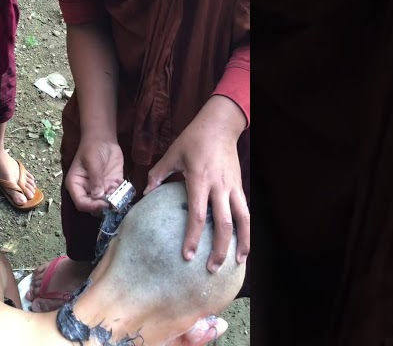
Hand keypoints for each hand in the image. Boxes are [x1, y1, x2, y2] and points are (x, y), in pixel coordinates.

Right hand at [65, 135, 125, 215]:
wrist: (104, 138)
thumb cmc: (93, 147)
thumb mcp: (93, 161)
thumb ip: (95, 178)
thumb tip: (98, 196)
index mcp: (76, 184)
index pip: (81, 203)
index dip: (91, 206)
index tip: (103, 204)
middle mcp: (87, 190)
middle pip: (93, 207)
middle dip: (104, 206)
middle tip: (114, 200)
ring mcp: (100, 189)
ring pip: (106, 203)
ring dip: (114, 200)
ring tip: (117, 187)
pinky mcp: (111, 185)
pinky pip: (117, 195)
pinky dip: (121, 193)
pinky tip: (120, 182)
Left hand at [145, 95, 249, 272]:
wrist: (220, 125)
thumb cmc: (193, 139)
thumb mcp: (172, 154)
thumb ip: (157, 175)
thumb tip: (145, 194)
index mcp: (200, 179)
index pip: (198, 214)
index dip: (193, 237)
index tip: (188, 255)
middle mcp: (219, 186)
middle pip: (223, 224)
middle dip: (218, 248)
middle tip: (211, 268)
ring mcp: (232, 187)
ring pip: (242, 220)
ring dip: (241, 242)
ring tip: (237, 262)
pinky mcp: (239, 186)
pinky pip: (245, 211)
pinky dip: (246, 229)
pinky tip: (243, 243)